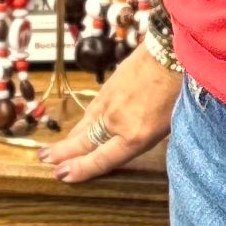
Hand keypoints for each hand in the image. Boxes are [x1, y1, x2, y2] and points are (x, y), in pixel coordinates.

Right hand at [37, 45, 183, 183]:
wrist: (174, 50)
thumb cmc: (182, 90)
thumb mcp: (172, 124)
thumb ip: (149, 137)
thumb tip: (136, 142)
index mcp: (135, 136)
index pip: (102, 159)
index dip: (81, 169)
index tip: (62, 175)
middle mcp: (117, 121)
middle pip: (84, 142)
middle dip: (62, 154)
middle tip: (44, 161)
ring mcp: (111, 101)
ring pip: (85, 124)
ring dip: (69, 138)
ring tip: (53, 150)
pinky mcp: (109, 85)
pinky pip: (93, 109)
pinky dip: (83, 120)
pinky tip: (80, 125)